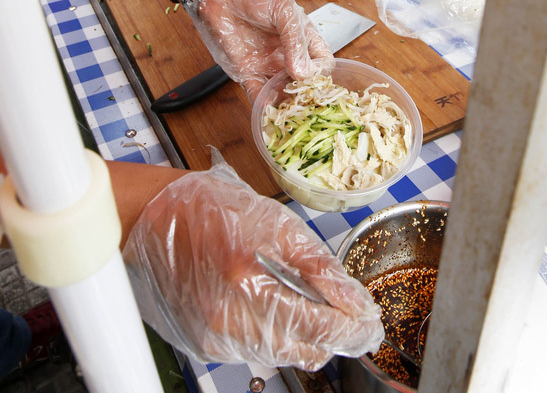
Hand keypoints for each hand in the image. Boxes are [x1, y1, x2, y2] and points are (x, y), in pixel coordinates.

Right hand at [123, 157, 383, 368]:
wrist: (155, 218)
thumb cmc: (215, 209)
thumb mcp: (276, 222)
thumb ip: (318, 265)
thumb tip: (354, 300)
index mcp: (247, 280)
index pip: (317, 325)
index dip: (352, 329)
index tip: (371, 324)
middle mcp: (228, 318)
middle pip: (303, 350)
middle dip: (335, 337)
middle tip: (353, 320)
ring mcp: (213, 336)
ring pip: (281, 356)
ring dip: (306, 338)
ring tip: (316, 309)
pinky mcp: (203, 345)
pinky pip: (255, 352)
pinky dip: (275, 336)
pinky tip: (277, 309)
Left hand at [190, 0, 334, 101]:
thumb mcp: (284, 10)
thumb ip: (295, 41)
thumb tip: (302, 73)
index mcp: (303, 37)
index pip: (323, 62)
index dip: (321, 72)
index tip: (311, 75)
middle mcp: (288, 54)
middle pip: (305, 82)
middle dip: (305, 94)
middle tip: (301, 101)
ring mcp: (268, 65)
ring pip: (283, 92)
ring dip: (285, 103)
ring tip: (286, 110)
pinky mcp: (247, 71)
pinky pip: (257, 93)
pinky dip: (262, 104)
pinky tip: (266, 108)